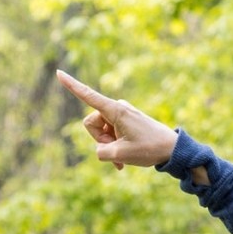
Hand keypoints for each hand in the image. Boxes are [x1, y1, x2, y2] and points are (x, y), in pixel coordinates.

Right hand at [56, 70, 177, 169]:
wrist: (173, 150)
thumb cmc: (149, 149)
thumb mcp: (120, 155)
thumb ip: (101, 152)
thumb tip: (101, 149)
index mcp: (115, 110)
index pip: (88, 95)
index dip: (72, 85)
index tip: (58, 72)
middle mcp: (117, 108)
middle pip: (91, 124)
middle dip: (99, 140)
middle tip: (117, 152)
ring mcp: (122, 114)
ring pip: (101, 131)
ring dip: (109, 146)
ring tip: (124, 158)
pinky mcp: (127, 121)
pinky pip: (111, 133)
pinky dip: (115, 146)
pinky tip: (124, 161)